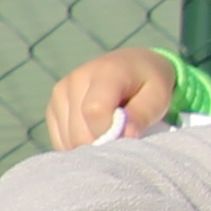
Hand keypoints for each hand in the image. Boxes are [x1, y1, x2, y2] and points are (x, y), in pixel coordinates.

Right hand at [43, 47, 175, 151]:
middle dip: (101, 144)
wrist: (132, 65)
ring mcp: (60, 93)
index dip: (109, 133)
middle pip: (79, 131)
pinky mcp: (52, 106)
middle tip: (122, 138)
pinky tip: (95, 133)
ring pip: (68, 140)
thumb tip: (126, 135)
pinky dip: (78, 145)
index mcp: (105, 72)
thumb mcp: (158, 96)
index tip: (126, 138)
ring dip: (90, 146)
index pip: (94, 111)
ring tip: (110, 132)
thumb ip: (143, 114)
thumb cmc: (149, 83)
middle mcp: (76, 79)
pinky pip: (61, 140)